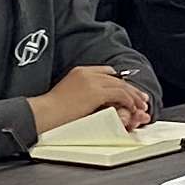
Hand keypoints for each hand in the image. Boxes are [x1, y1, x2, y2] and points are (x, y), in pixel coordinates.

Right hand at [30, 66, 153, 133]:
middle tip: (141, 98)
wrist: (43, 113)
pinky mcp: (95, 92)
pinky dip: (129, 101)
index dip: (119, 82)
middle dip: (131, 89)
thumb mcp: (68, 96)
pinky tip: (132, 108)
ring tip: (141, 106)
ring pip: (121, 86)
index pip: (106, 72)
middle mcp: (87, 73)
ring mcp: (92, 81)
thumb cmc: (51, 111)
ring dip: (133, 96)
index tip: (127, 91)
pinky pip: (119, 94)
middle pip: (116, 78)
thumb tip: (95, 102)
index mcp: (80, 71)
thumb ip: (83, 94)